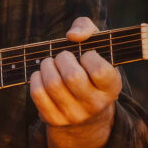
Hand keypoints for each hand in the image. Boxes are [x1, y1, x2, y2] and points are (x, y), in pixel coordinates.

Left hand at [29, 17, 121, 147]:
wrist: (85, 112)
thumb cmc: (89, 68)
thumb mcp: (96, 46)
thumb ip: (87, 28)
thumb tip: (72, 35)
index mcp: (112, 87)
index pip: (99, 70)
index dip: (88, 57)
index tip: (86, 56)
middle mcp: (96, 104)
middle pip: (72, 76)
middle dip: (62, 59)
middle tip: (62, 57)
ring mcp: (75, 115)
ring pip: (53, 84)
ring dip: (46, 66)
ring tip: (50, 63)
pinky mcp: (54, 120)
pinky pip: (38, 94)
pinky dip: (36, 78)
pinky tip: (41, 75)